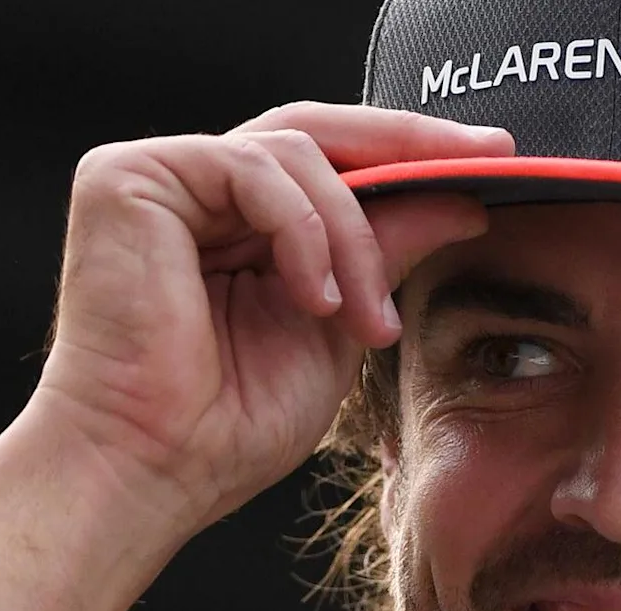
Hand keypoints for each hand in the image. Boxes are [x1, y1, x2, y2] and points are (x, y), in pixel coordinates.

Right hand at [26, 102, 509, 534]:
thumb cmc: (226, 425)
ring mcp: (159, 177)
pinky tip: (312, 300)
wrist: (154, 469)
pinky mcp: (128, 178)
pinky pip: (251, 168)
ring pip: (295, 153)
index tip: (492, 159)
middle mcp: (195, 189)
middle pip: (314, 131)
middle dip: (409, 143)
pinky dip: (302, 232)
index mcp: (236, 222)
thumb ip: (384, 255)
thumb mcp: (339, 326)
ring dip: (351, 237)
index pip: (329, 159)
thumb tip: (460, 198)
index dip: (409, 152)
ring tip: (362, 322)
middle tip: (484, 155)